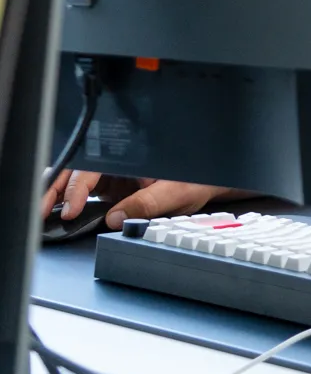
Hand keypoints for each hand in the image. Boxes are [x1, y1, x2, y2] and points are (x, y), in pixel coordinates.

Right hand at [42, 171, 234, 229]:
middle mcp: (116, 162)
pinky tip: (58, 216)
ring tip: (42, 214)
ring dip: (56, 195)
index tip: (70, 209)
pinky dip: (68, 203)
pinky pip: (83, 193)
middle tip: (40, 211)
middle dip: (54, 188)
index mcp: (129, 155)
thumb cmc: (196, 178)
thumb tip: (116, 218)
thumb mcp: (174, 192)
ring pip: (74, 180)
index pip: (92, 168)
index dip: (76, 188)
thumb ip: (146, 204)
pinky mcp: (110, 188)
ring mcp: (110, 175)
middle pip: (76, 170)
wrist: (207, 182)